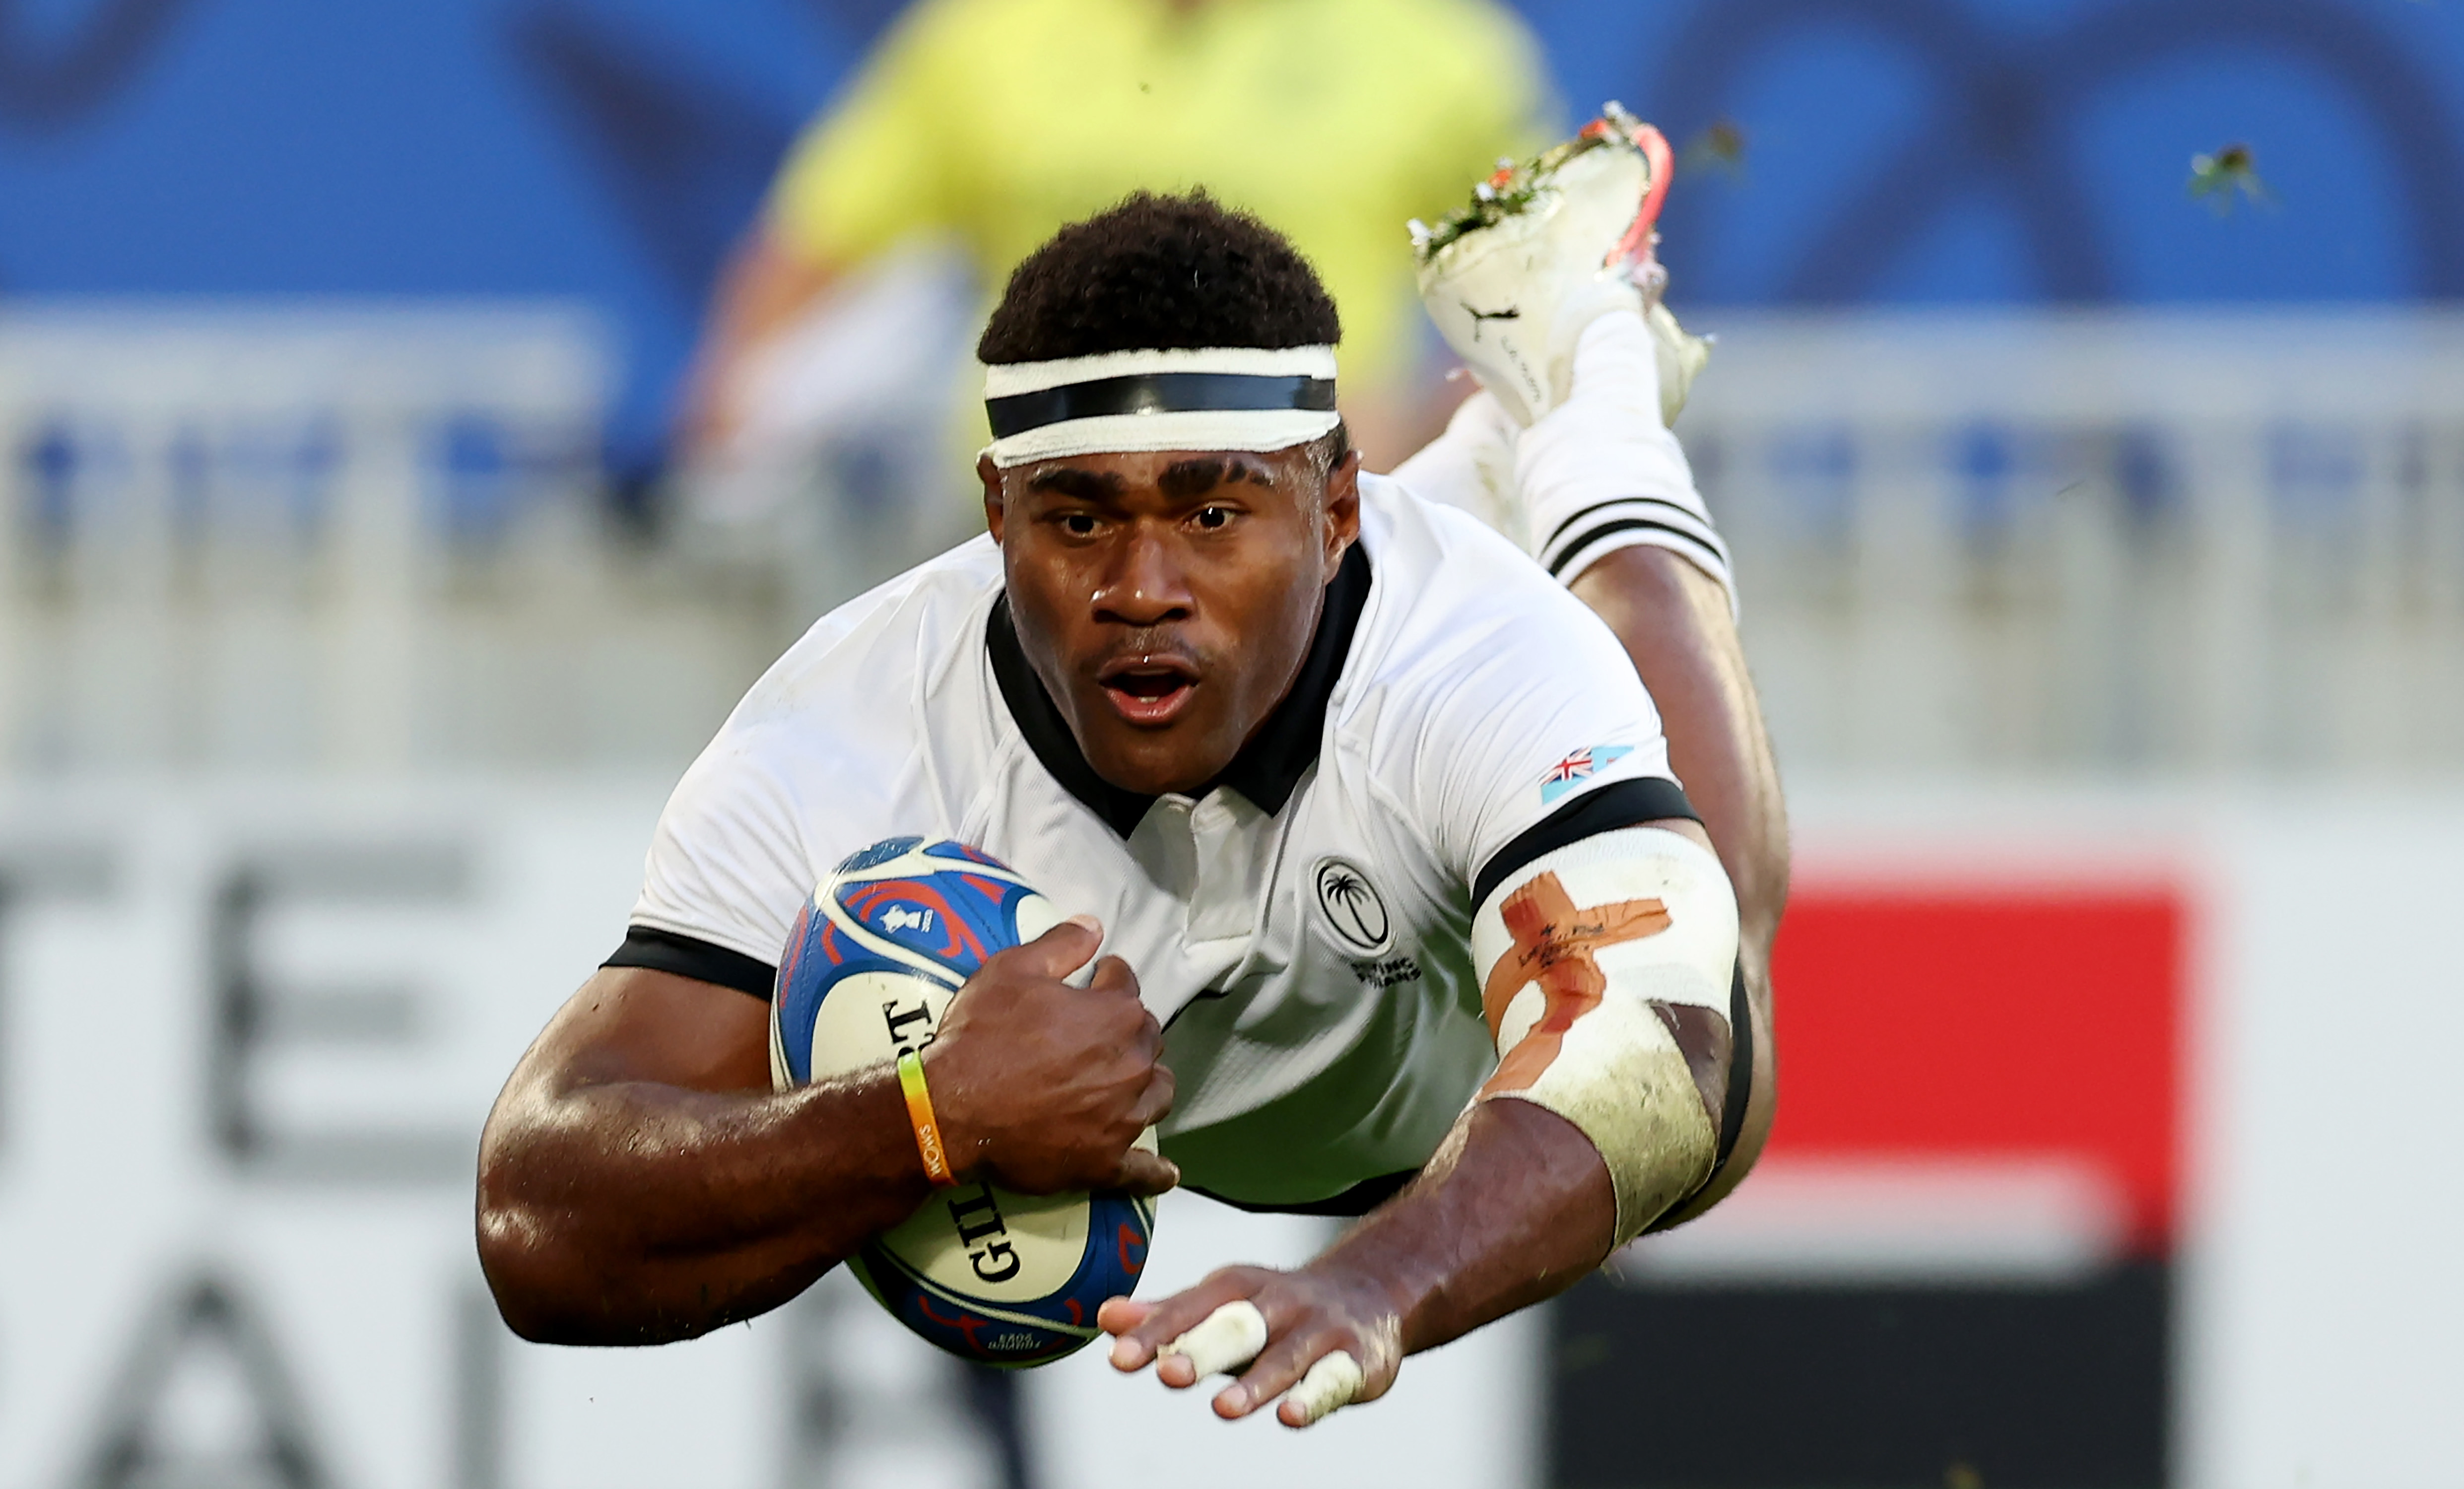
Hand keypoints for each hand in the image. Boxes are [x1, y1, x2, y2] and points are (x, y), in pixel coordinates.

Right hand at [923, 917, 1177, 1195]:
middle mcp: (1132, 1065)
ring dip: (1147, 1085)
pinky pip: (1141, 1171)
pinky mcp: (1104, 1162)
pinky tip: (1165, 1172)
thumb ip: (1059, 945)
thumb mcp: (1010, 971)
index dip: (1110, 979)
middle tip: (1099, 1033)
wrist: (949, 1110)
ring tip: (1129, 1083)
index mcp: (1116, 1015)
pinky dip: (1154, 1172)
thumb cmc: (980, 1036)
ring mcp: (1122, 1118)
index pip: (1127, 987)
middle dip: (1129, 1031)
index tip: (1098, 980)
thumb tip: (1095, 925)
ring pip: (1156, 1096)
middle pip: (1148, 1041)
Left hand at [1098, 1263, 1404, 1427]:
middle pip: (1236, 1326)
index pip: (1191, 1308)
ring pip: (1284, 1358)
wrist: (1371, 1293)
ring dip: (1255, 1384)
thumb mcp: (1223, 1304)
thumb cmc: (1276, 1309)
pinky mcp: (1356, 1359)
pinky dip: (1314, 1398)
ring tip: (1223, 1409)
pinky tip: (1291, 1416)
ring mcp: (1319, 1330)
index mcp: (1238, 1286)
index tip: (1120, 1355)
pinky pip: (1334, 1380)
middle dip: (1203, 1348)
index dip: (1155, 1331)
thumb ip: (1168, 1316)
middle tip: (1168, 1372)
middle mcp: (1279, 1303)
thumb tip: (1104, 1318)